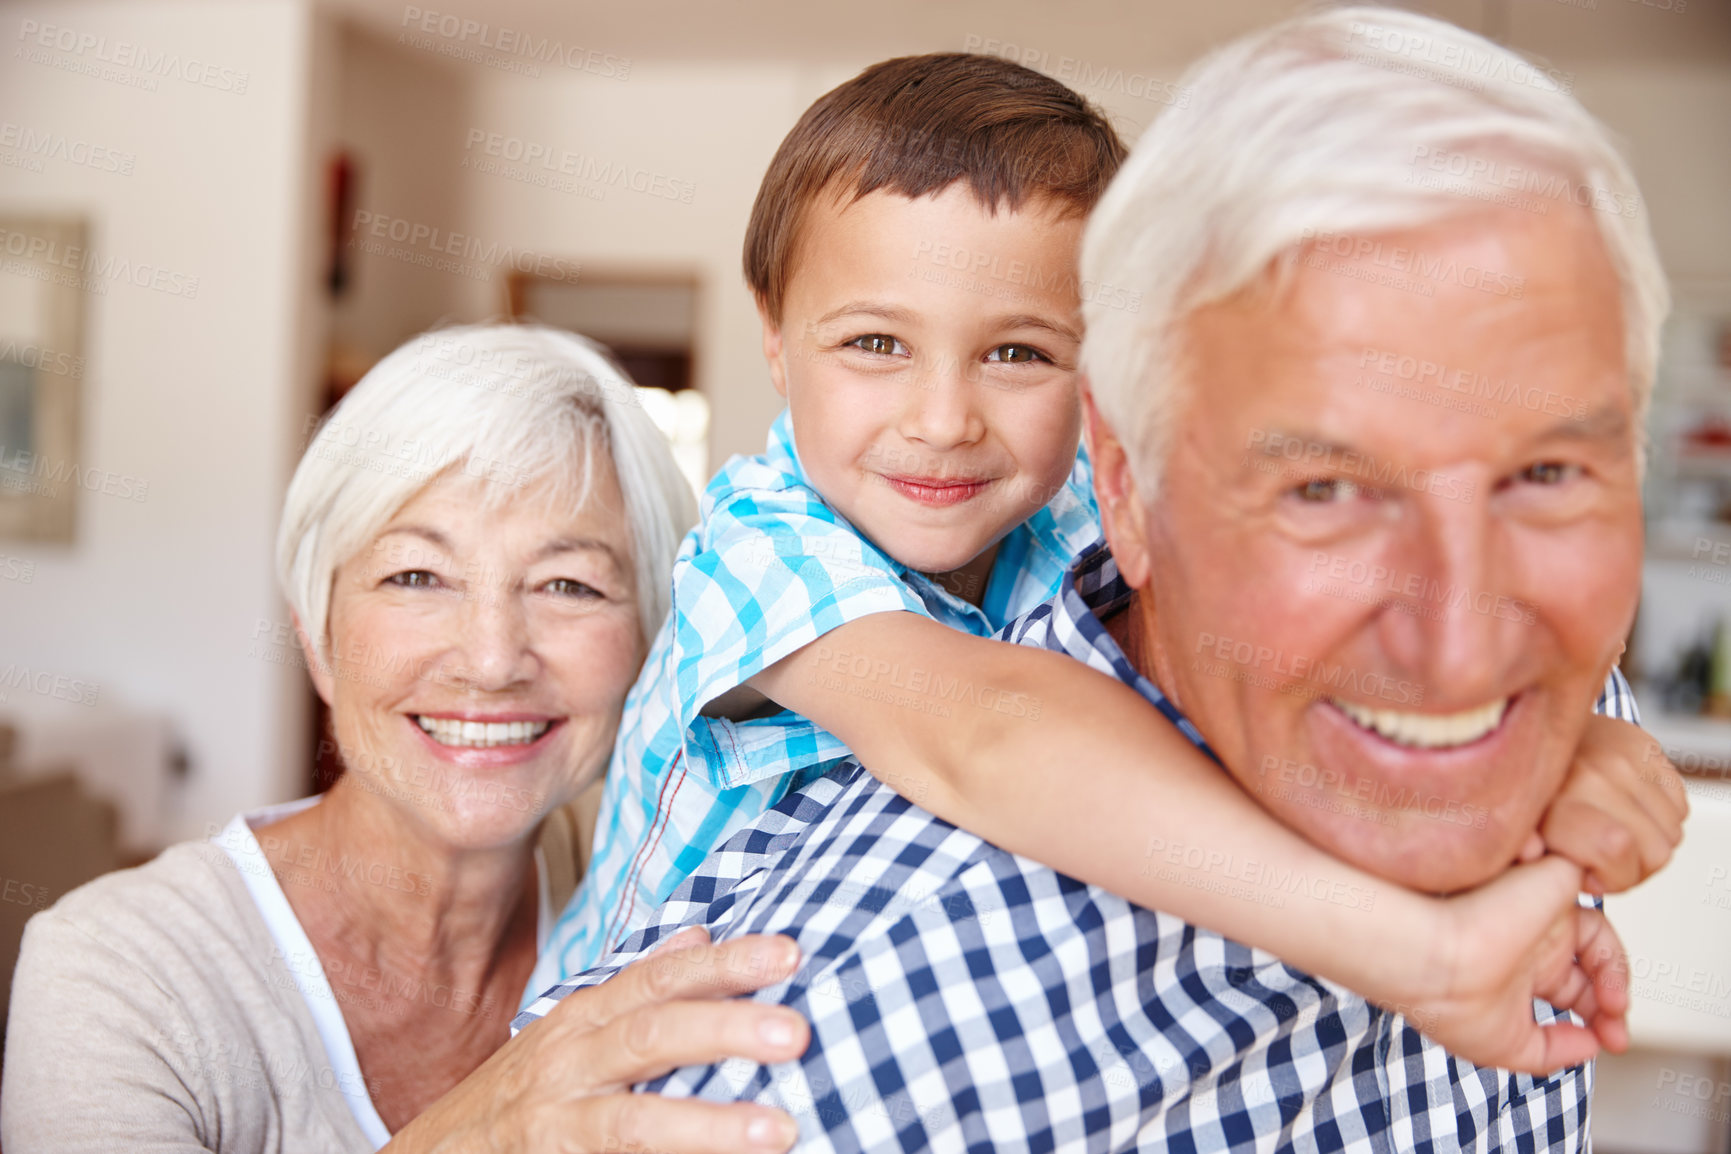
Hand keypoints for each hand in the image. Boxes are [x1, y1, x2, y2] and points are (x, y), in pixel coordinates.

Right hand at [385, 928, 809, 1153]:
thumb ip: (636, 987)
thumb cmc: (517, 1092)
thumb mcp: (572, 1028)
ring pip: (634, 1122)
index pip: (659, 979)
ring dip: (709, 1125)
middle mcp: (567, 1063)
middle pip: (651, 1035)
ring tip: (781, 1129)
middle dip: (725, 1030)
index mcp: (583, 1017)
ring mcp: (553, 1123)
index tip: (789, 954)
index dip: (723, 965)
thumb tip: (699, 935)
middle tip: (798, 1032)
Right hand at [1379, 857, 1628, 1074]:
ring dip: (1617, 967)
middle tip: (1616, 1020)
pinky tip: (1598, 954)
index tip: (1611, 1041)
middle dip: (1616, 996)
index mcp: (1520, 968)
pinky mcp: (1549, 878)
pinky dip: (1603, 918)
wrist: (1432, 958)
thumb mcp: (1506, 1047)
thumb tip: (1590, 1047)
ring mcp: (1541, 907)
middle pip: (1597, 958)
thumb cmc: (1449, 1002)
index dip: (1603, 1016)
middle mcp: (1532, 936)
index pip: (1579, 987)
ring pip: (1598, 925)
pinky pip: (1591, 877)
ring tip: (1613, 1000)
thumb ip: (1552, 1051)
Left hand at [1518, 716, 1687, 893]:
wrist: (1523, 735)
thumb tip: (1533, 853)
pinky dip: (1659, 818)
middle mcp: (1594, 772)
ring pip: (1671, 833)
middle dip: (1633, 868)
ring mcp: (1624, 756)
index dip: (1612, 878)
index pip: (1616, 848)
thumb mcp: (1510, 834)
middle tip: (1602, 857)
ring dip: (1648, 843)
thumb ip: (1521, 852)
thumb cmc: (1522, 796)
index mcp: (1556, 798)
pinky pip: (1678, 806)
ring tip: (1612, 832)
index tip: (1589, 874)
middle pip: (1656, 852)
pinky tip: (1626, 812)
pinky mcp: (1644, 745)